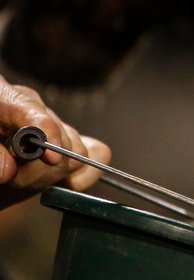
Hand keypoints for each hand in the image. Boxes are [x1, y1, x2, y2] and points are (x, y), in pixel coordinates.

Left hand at [0, 76, 110, 210]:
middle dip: (39, 168)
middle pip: (59, 136)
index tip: (52, 158)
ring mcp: (56, 124)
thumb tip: (8, 170)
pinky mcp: (75, 142)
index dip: (45, 131)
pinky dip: (86, 173)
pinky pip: (99, 153)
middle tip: (14, 181)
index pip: (30, 109)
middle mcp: (32, 107)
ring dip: (52, 175)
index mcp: (3, 97)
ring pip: (78, 151)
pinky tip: (65, 181)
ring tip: (24, 181)